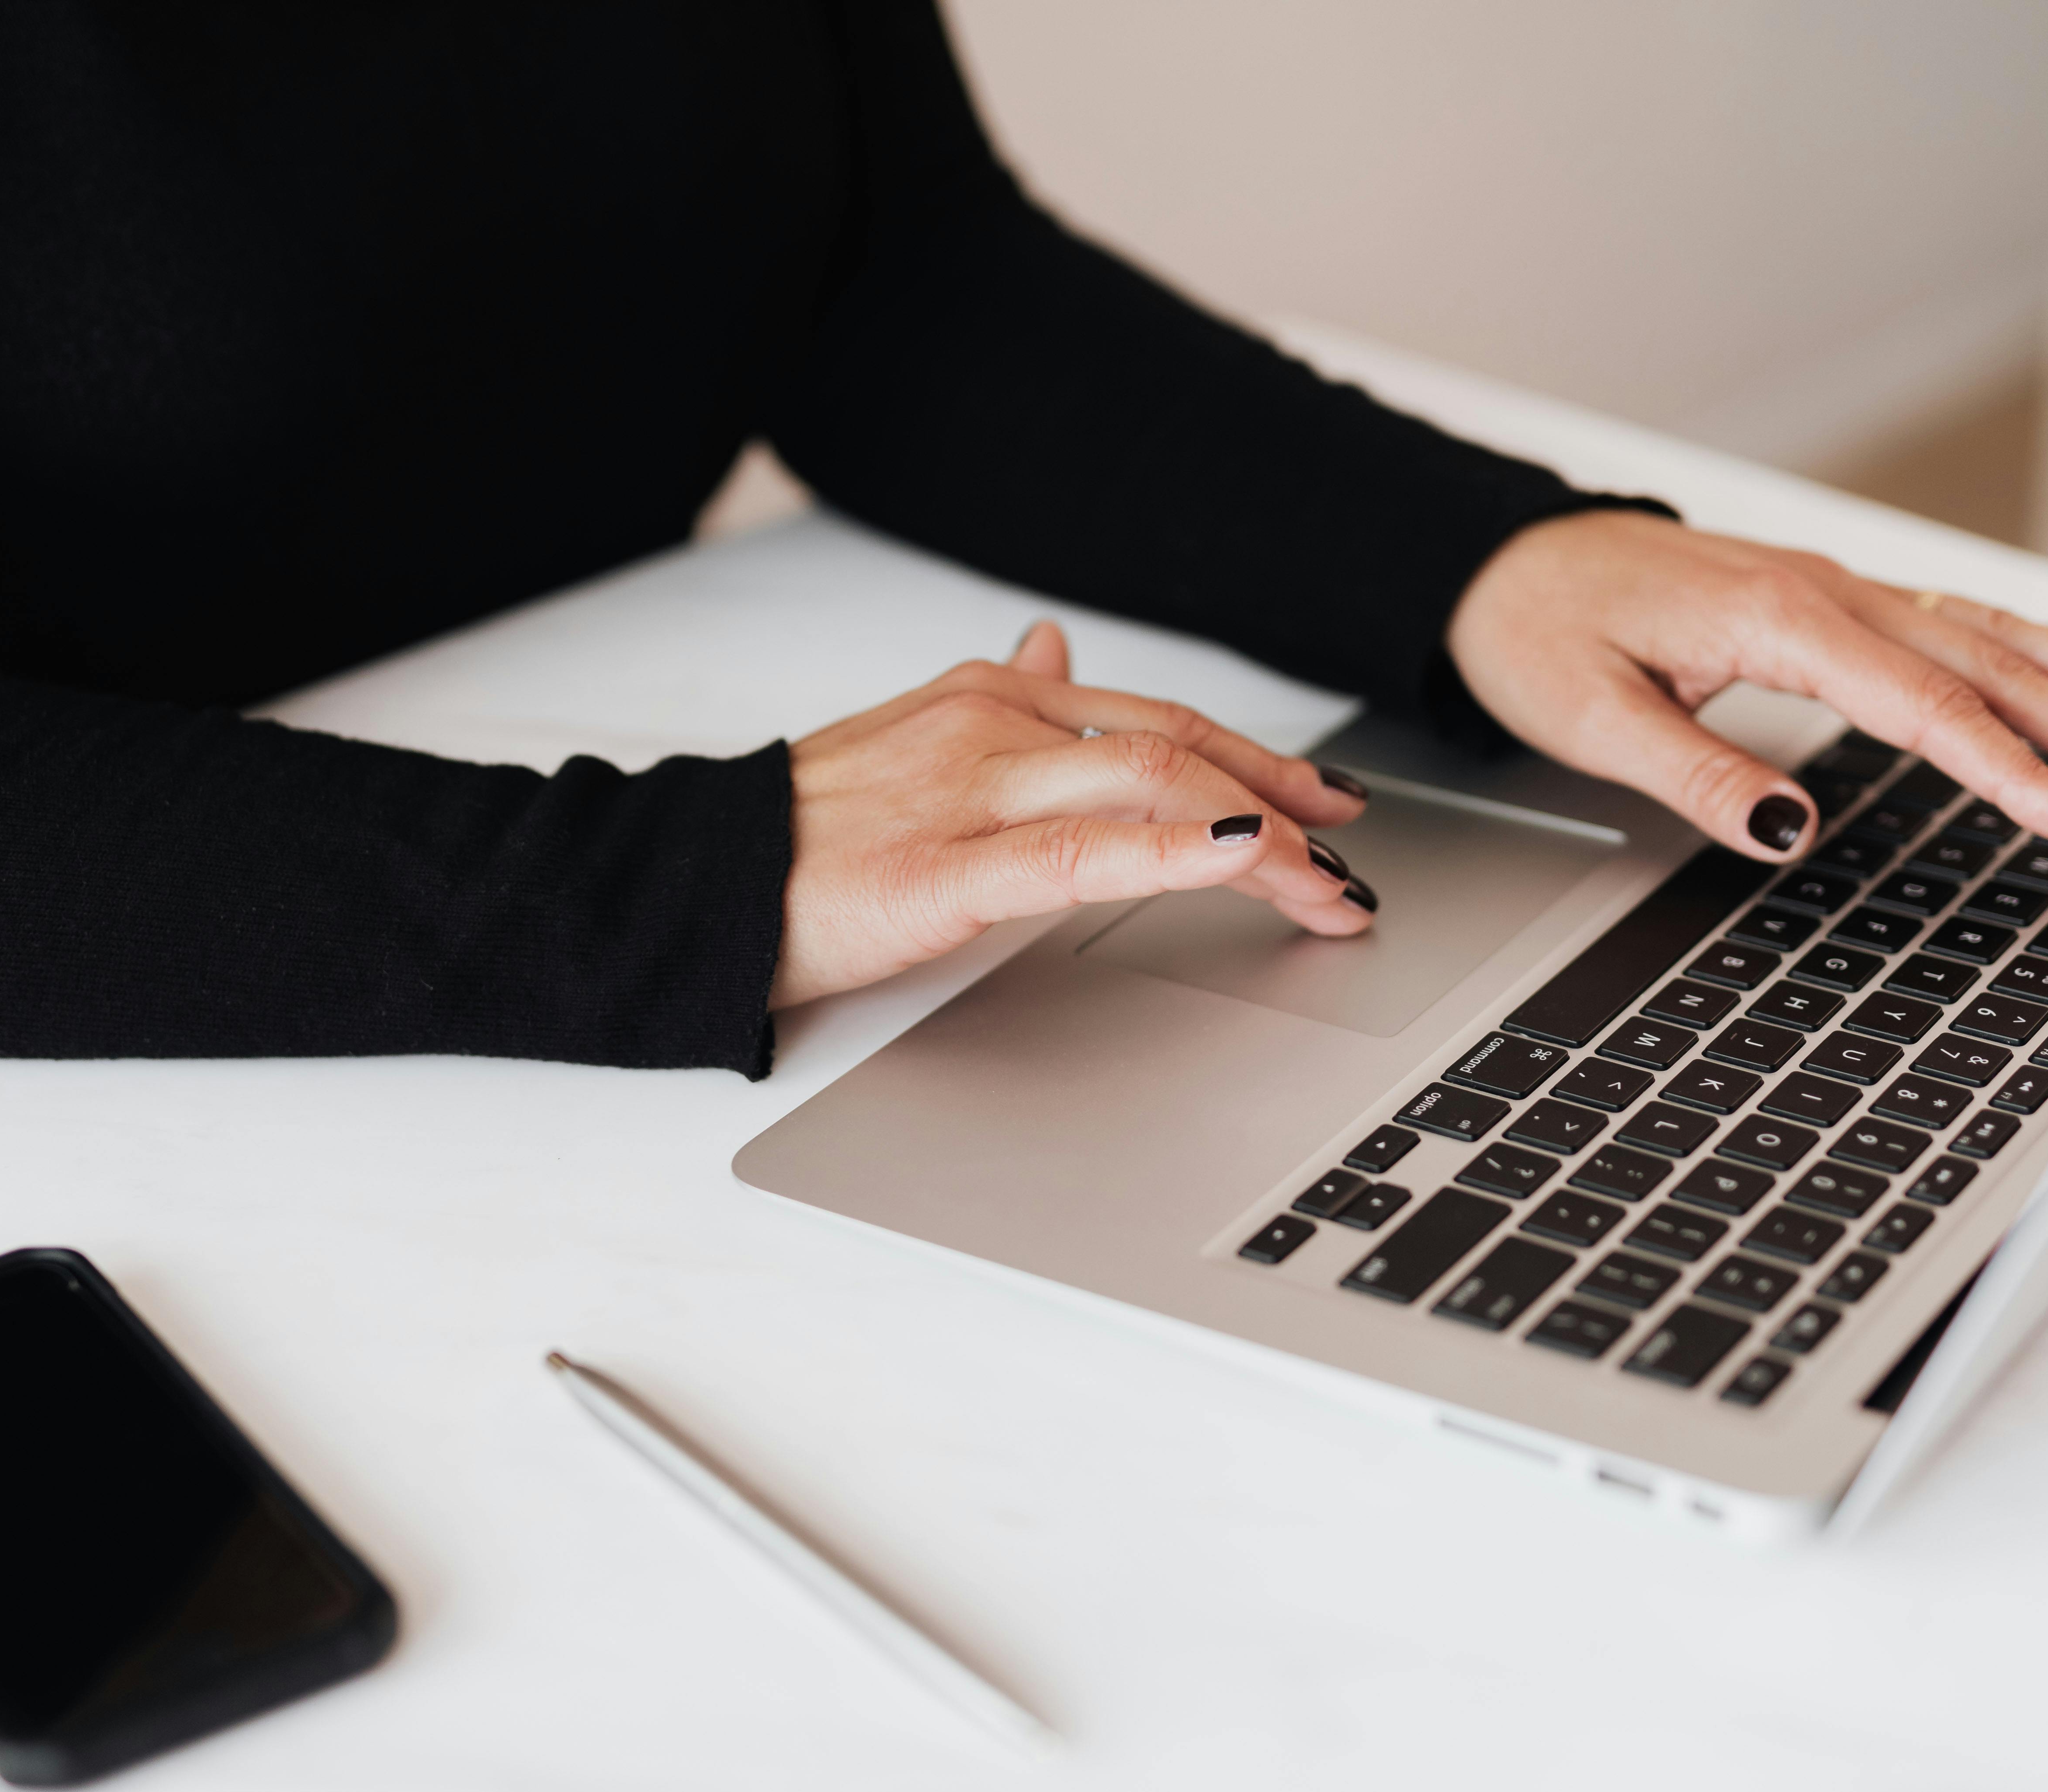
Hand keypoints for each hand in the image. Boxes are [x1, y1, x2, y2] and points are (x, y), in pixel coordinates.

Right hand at [770, 623, 1373, 1008]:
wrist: (694, 882)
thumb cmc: (802, 832)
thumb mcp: (911, 742)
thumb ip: (998, 700)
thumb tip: (1053, 647)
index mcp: (988, 697)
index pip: (1156, 720)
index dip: (1254, 759)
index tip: (1322, 800)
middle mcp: (992, 726)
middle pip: (1176, 751)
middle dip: (1285, 801)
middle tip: (1354, 853)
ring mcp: (970, 790)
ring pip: (1153, 791)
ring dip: (1264, 840)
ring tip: (1329, 888)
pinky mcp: (945, 869)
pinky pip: (1081, 853)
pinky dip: (1177, 853)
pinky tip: (1243, 860)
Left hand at [1446, 510, 2047, 859]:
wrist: (1502, 564)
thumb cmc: (1538, 632)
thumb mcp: (1588, 718)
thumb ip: (1692, 773)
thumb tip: (1784, 831)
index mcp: (1775, 620)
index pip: (1919, 705)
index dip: (2005, 765)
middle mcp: (1822, 593)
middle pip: (1981, 664)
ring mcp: (1833, 590)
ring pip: (1982, 633)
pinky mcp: (1828, 601)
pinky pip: (1949, 619)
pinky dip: (2031, 634)